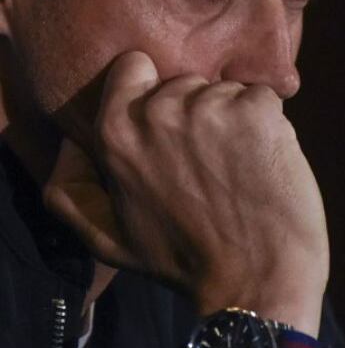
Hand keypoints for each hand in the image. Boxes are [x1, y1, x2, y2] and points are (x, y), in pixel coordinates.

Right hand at [43, 51, 328, 334]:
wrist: (256, 278)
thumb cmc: (185, 261)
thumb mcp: (108, 239)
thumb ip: (72, 194)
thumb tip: (70, 148)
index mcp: (116, 132)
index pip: (135, 69)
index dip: (155, 91)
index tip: (171, 124)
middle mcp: (159, 111)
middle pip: (187, 83)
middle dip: (201, 114)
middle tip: (210, 167)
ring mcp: (210, 108)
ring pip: (227, 92)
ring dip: (237, 122)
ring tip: (238, 171)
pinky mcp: (257, 111)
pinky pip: (264, 98)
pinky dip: (270, 124)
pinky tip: (264, 164)